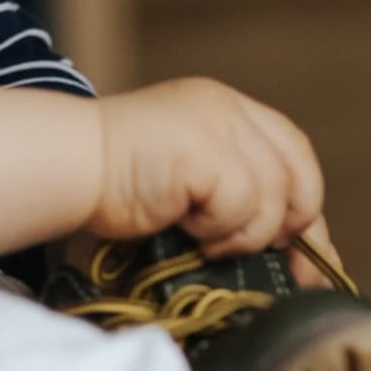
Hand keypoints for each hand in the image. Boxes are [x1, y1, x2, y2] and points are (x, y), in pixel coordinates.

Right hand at [89, 77, 325, 259]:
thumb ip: (238, 201)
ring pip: (273, 195)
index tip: (303, 251)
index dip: (305, 203)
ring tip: (208, 242)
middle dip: (294, 223)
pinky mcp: (206, 150)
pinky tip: (190, 231)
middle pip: (298, 172)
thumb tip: (299, 261)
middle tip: (267, 257)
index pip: (294, 153)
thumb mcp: (190, 185)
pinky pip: (243, 204)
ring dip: (248, 234)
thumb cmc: (116, 187)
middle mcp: (230, 110)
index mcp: (229, 110)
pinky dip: (223, 230)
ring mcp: (220, 126)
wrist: (65, 165)